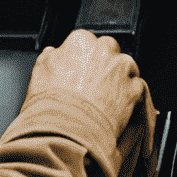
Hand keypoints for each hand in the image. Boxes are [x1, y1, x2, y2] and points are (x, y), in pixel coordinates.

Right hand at [31, 30, 146, 138]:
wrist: (65, 135)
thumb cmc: (50, 108)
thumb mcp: (38, 76)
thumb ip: (49, 58)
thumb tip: (52, 53)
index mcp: (80, 42)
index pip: (87, 43)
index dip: (84, 61)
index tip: (82, 74)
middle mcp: (104, 49)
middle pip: (110, 52)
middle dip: (105, 67)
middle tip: (95, 88)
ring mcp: (121, 68)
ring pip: (127, 68)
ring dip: (120, 80)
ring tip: (107, 101)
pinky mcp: (134, 89)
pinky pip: (137, 88)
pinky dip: (132, 98)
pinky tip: (119, 110)